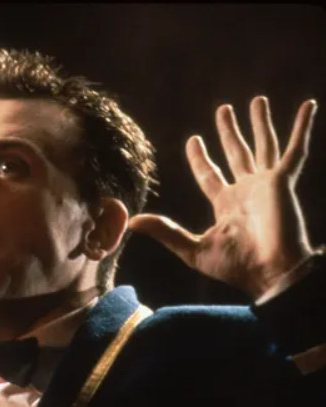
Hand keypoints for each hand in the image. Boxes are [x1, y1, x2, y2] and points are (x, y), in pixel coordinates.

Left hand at [130, 96, 317, 298]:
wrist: (270, 272)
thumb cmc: (234, 266)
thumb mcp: (191, 249)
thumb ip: (164, 231)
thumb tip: (132, 222)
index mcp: (225, 205)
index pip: (209, 174)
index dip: (200, 157)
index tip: (194, 139)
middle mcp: (246, 191)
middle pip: (235, 153)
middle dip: (229, 131)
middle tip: (223, 109)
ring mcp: (266, 185)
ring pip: (263, 145)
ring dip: (260, 123)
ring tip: (256, 100)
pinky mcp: (283, 181)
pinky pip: (296, 149)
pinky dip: (302, 127)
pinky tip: (307, 106)